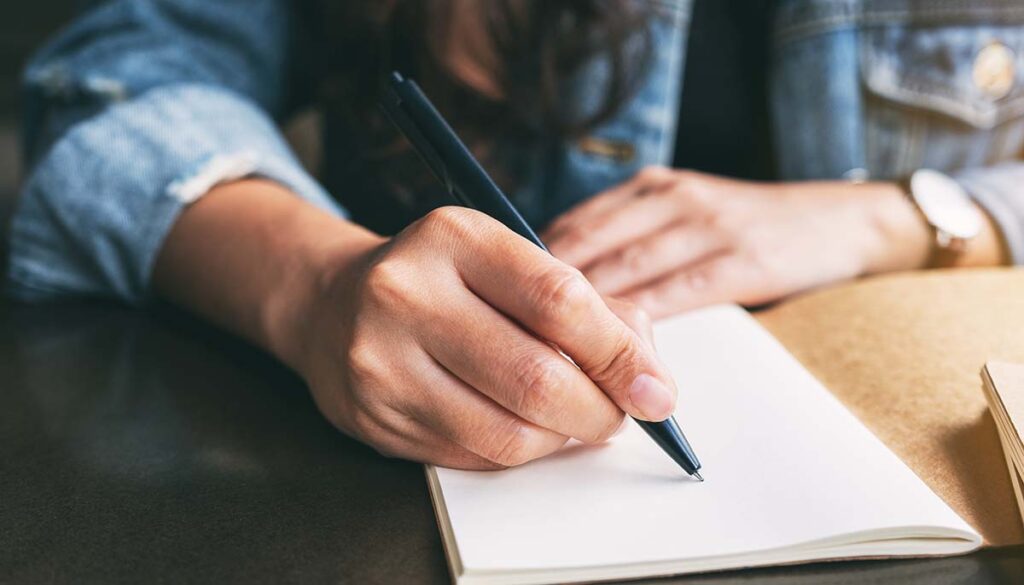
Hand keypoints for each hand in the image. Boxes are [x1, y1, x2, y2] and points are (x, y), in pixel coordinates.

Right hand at [280, 207, 676, 469]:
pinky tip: (525, 427)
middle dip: (601, 410)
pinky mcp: (374, 419)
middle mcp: (406, 294)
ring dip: (563, 438)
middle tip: (623, 415)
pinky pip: (475, 456)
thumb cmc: (442, 280)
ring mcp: (382, 362)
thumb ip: (585, 304)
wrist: (334, 305)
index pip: (559, 301)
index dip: (620, 353)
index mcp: (453, 237)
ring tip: (574, 419)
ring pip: (508, 432)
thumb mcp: (506, 260)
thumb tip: (647, 372)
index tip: (657, 389)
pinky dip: (520, 451)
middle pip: (537, 378)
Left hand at [543, 167, 936, 317]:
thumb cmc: (752, 227)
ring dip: (585, 311)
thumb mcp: (686, 213)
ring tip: (547, 346)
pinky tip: (616, 346)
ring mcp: (708, 226)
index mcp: (653, 187)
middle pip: (591, 244)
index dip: (531, 265)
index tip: (499, 300)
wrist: (844, 222)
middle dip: (545, 291)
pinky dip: (643, 322)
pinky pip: (680, 293)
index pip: (576, 224)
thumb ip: (631, 238)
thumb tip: (560, 286)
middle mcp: (673, 198)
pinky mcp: (742, 260)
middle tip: (508, 330)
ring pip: (629, 270)